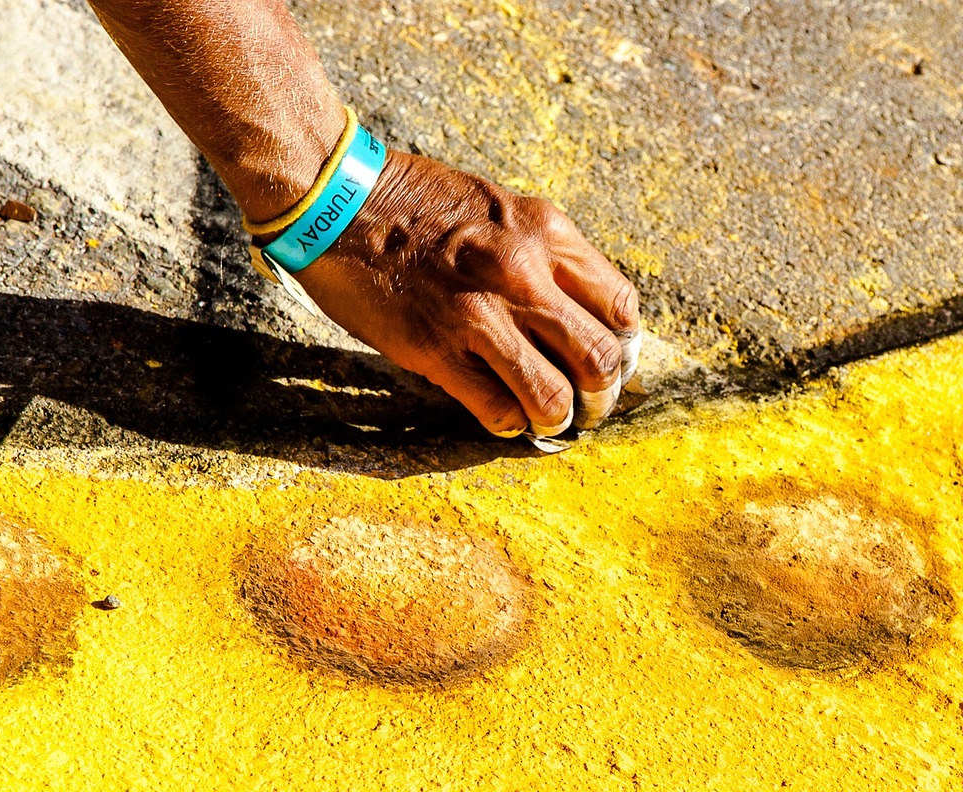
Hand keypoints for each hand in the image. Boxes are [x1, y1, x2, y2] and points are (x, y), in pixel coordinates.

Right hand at [293, 152, 641, 438]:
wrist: (339, 197)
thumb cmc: (419, 203)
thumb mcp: (502, 209)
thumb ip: (545, 254)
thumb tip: (582, 314)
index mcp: (546, 233)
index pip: (621, 307)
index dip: (623, 345)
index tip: (610, 361)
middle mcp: (522, 274)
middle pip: (600, 359)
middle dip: (602, 396)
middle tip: (590, 406)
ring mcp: (479, 315)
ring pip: (554, 397)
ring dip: (558, 420)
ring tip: (547, 421)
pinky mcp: (436, 350)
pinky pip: (497, 409)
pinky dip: (507, 423)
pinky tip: (502, 416)